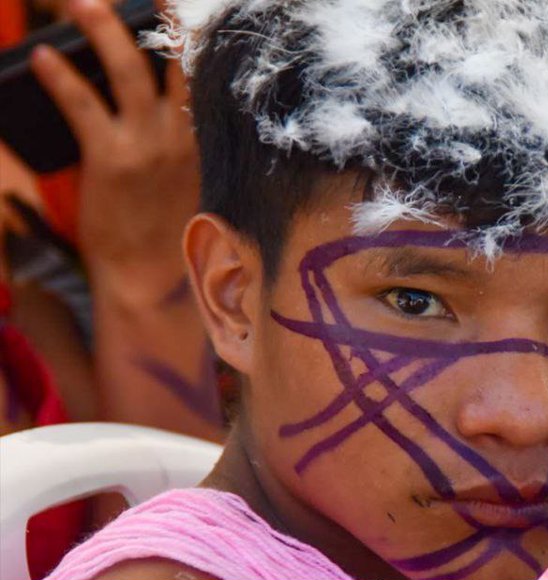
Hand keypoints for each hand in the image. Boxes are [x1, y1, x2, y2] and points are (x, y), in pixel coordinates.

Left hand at [30, 0, 198, 298]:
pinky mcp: (112, 160)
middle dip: (158, 18)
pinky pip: (82, 104)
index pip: (207, 77)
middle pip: (175, 59)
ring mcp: (149, 147)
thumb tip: (164, 119)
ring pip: (127, 69)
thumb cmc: (167, 244)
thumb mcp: (191, 192)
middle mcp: (183, 138)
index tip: (185, 12)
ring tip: (78, 3)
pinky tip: (41, 58)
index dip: (197, 39)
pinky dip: (59, 77)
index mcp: (207, 145)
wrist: (151, 286)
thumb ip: (183, 152)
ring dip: (101, 29)